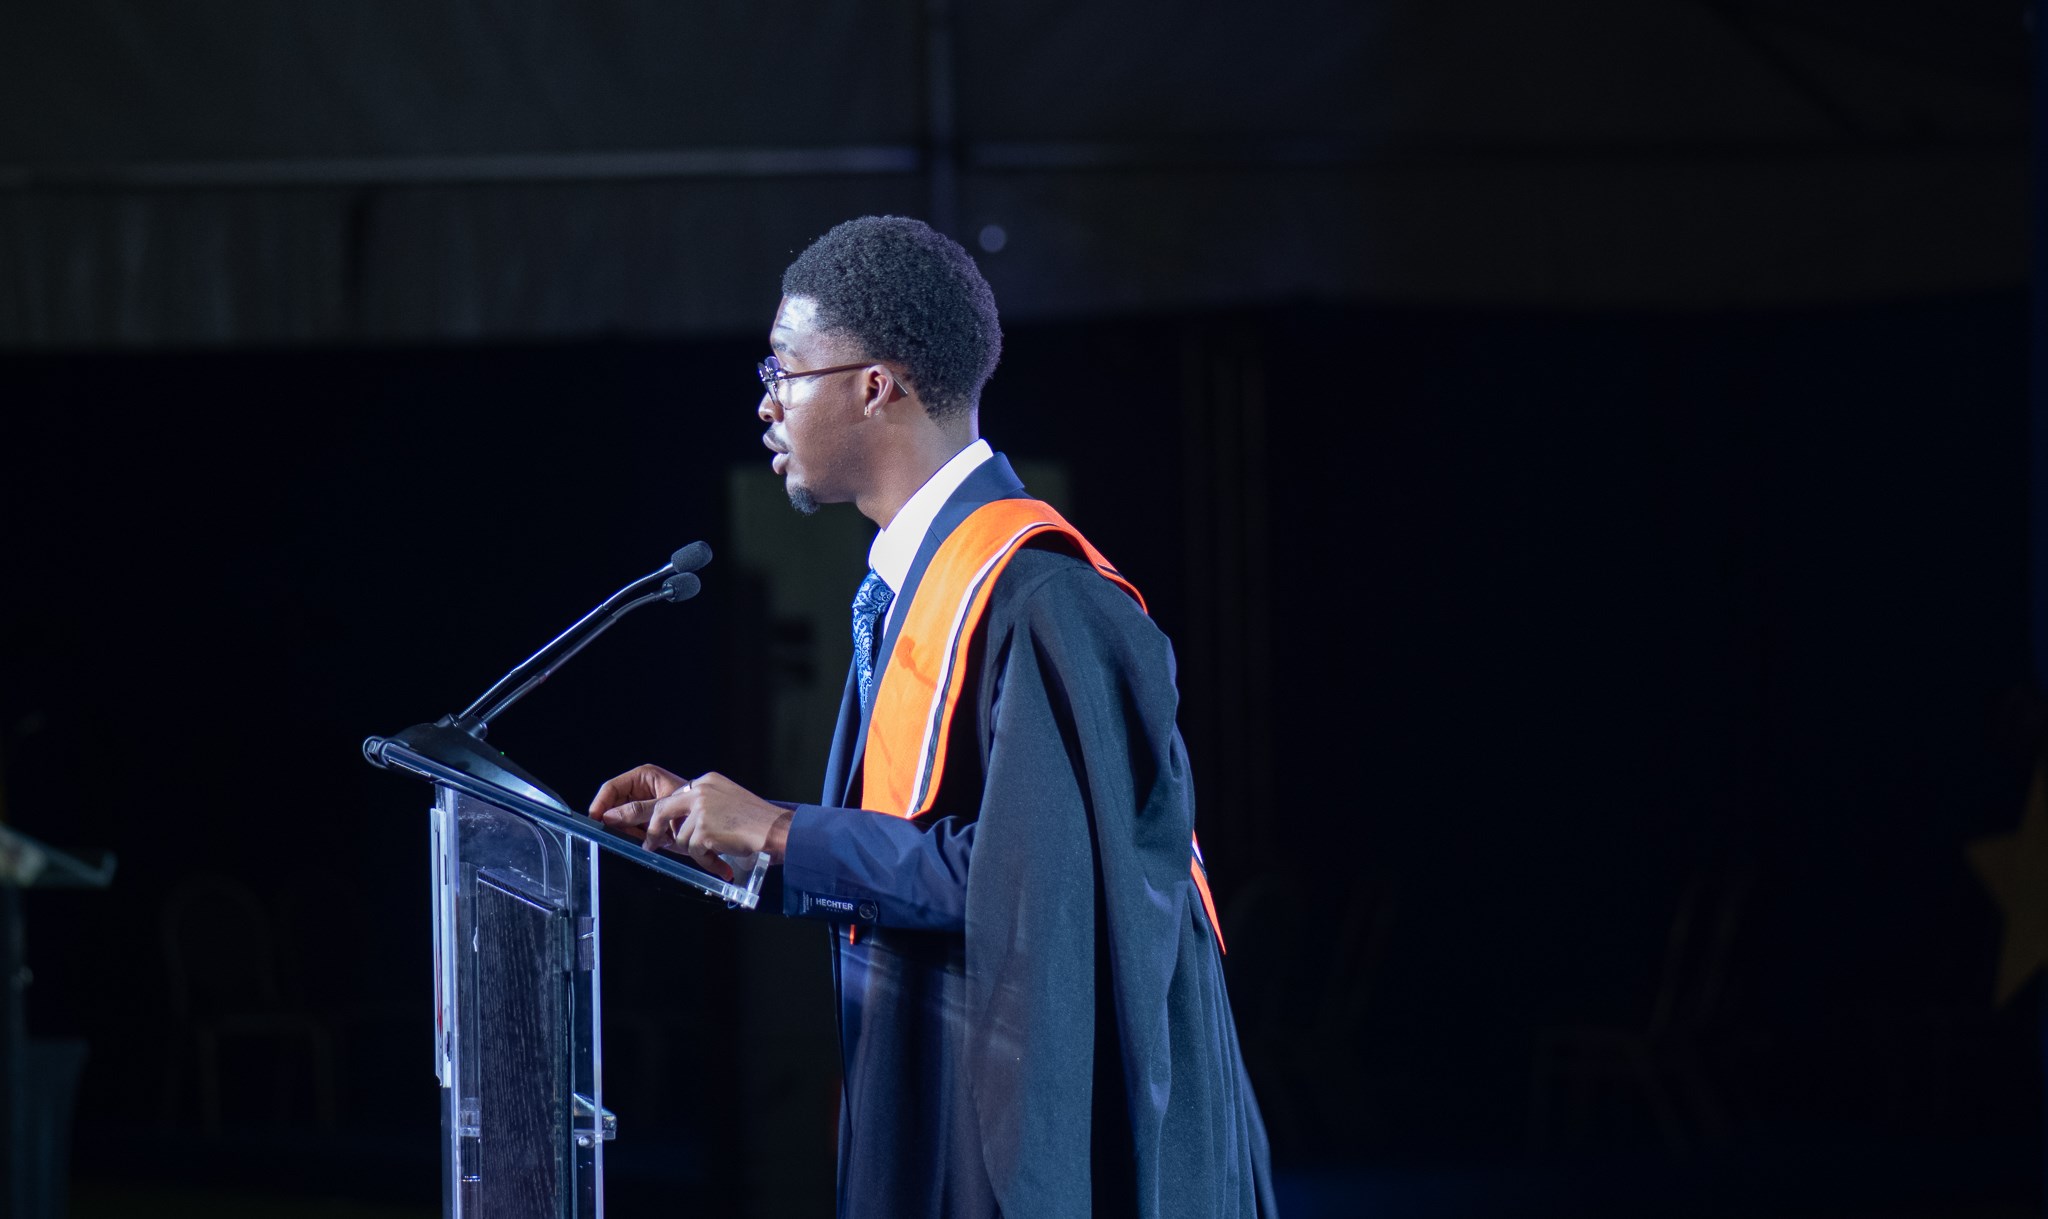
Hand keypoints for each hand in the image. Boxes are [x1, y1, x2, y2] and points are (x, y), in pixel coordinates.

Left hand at [590, 768, 790, 878]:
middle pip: (661, 809)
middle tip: (642, 842)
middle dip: (646, 827)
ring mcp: (702, 808)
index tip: (642, 826)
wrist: (779, 832)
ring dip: (695, 852)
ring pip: (680, 837)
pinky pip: (692, 851)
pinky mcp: (703, 828)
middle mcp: (701, 789)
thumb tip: (677, 827)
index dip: (656, 815)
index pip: (672, 797)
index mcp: (707, 781)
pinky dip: (705, 861)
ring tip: (717, 855)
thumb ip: (703, 809)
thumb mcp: (727, 805)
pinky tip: (722, 861)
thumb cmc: (758, 824)